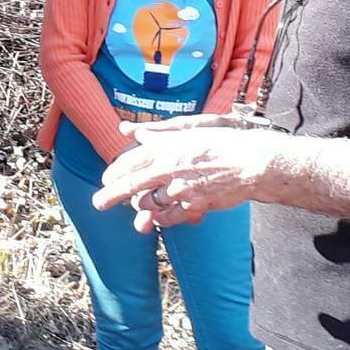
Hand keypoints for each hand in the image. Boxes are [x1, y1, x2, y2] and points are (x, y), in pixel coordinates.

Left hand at [92, 115, 278, 232]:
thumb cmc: (219, 143)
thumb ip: (154, 133)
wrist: (250, 162)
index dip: (115, 172)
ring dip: (140, 207)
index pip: (130, 162)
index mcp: (164, 148)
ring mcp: (180, 188)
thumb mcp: (184, 131)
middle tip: (98, 204)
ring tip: (136, 210)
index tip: (106, 179)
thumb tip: (127, 131)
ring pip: (149, 203)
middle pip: (131, 185)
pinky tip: (157, 218)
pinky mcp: (194, 204)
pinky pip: (169, 217)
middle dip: (111, 196)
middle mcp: (168, 168)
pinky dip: (161, 218)